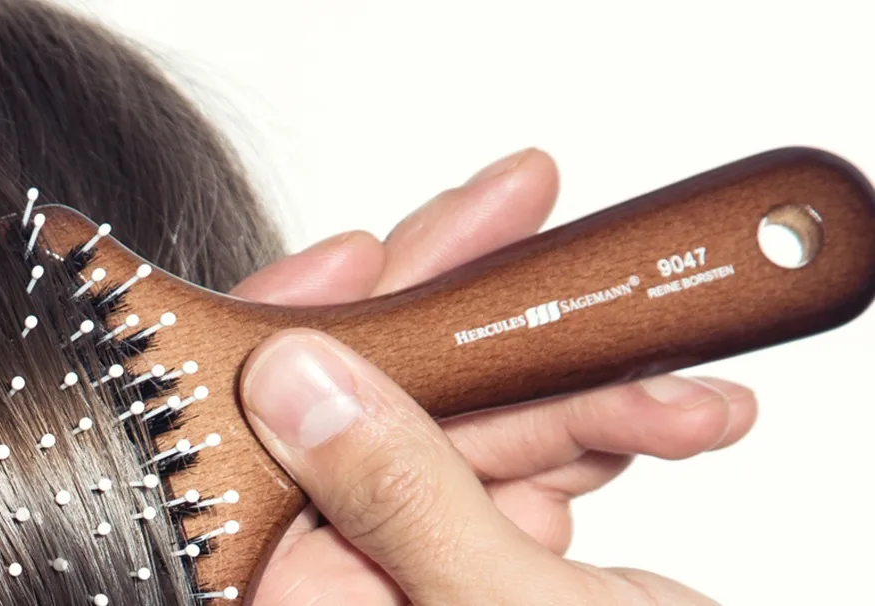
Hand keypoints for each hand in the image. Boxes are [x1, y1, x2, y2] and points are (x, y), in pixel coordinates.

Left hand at [229, 149, 755, 603]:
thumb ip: (398, 499)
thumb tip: (299, 381)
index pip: (260, 448)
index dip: (294, 335)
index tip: (363, 252)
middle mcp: (348, 592)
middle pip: (364, 414)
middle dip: (466, 327)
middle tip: (520, 217)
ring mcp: (419, 580)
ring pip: (462, 428)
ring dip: (576, 390)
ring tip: (667, 381)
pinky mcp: (496, 568)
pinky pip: (523, 468)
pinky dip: (603, 434)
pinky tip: (674, 418)